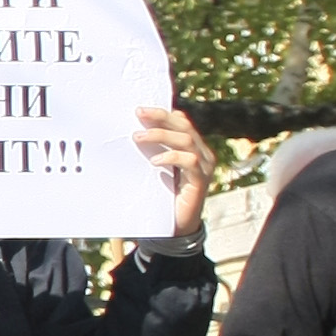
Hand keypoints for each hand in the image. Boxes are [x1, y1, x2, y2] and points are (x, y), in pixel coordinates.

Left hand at [135, 105, 213, 240]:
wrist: (176, 227)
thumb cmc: (164, 196)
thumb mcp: (156, 170)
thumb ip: (153, 152)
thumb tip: (131, 134)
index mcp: (193, 148)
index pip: (182, 122)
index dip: (164, 113)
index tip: (141, 109)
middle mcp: (202, 154)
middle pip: (185, 127)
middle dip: (161, 117)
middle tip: (138, 113)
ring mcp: (204, 167)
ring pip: (187, 141)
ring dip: (161, 135)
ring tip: (138, 137)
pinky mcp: (201, 182)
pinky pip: (190, 162)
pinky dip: (171, 157)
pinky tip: (154, 161)